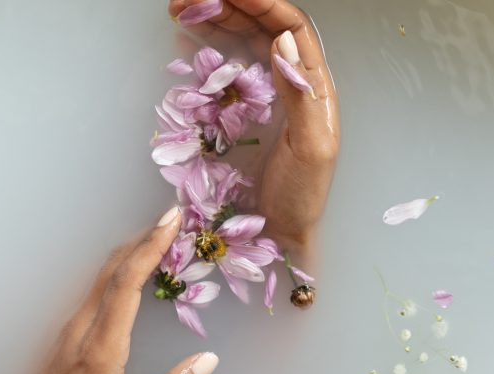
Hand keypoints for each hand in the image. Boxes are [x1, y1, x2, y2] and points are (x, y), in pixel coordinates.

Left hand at [14, 207, 218, 373]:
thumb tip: (208, 361)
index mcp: (99, 348)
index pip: (126, 284)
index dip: (150, 247)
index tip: (171, 222)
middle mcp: (81, 328)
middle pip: (113, 269)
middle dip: (144, 237)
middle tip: (174, 217)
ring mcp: (71, 326)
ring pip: (103, 275)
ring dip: (133, 250)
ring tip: (163, 235)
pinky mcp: (69, 330)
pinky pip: (98, 287)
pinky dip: (123, 267)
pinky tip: (138, 267)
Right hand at [169, 0, 339, 255]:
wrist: (281, 230)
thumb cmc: (302, 195)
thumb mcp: (311, 148)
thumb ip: (300, 96)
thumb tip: (282, 40)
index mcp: (313, 85)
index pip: (290, 27)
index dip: (261, 3)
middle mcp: (289, 81)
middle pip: (260, 27)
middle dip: (227, 5)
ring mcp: (263, 95)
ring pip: (240, 44)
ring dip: (213, 22)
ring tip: (181, 10)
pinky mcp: (241, 111)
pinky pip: (224, 71)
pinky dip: (205, 51)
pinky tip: (187, 41)